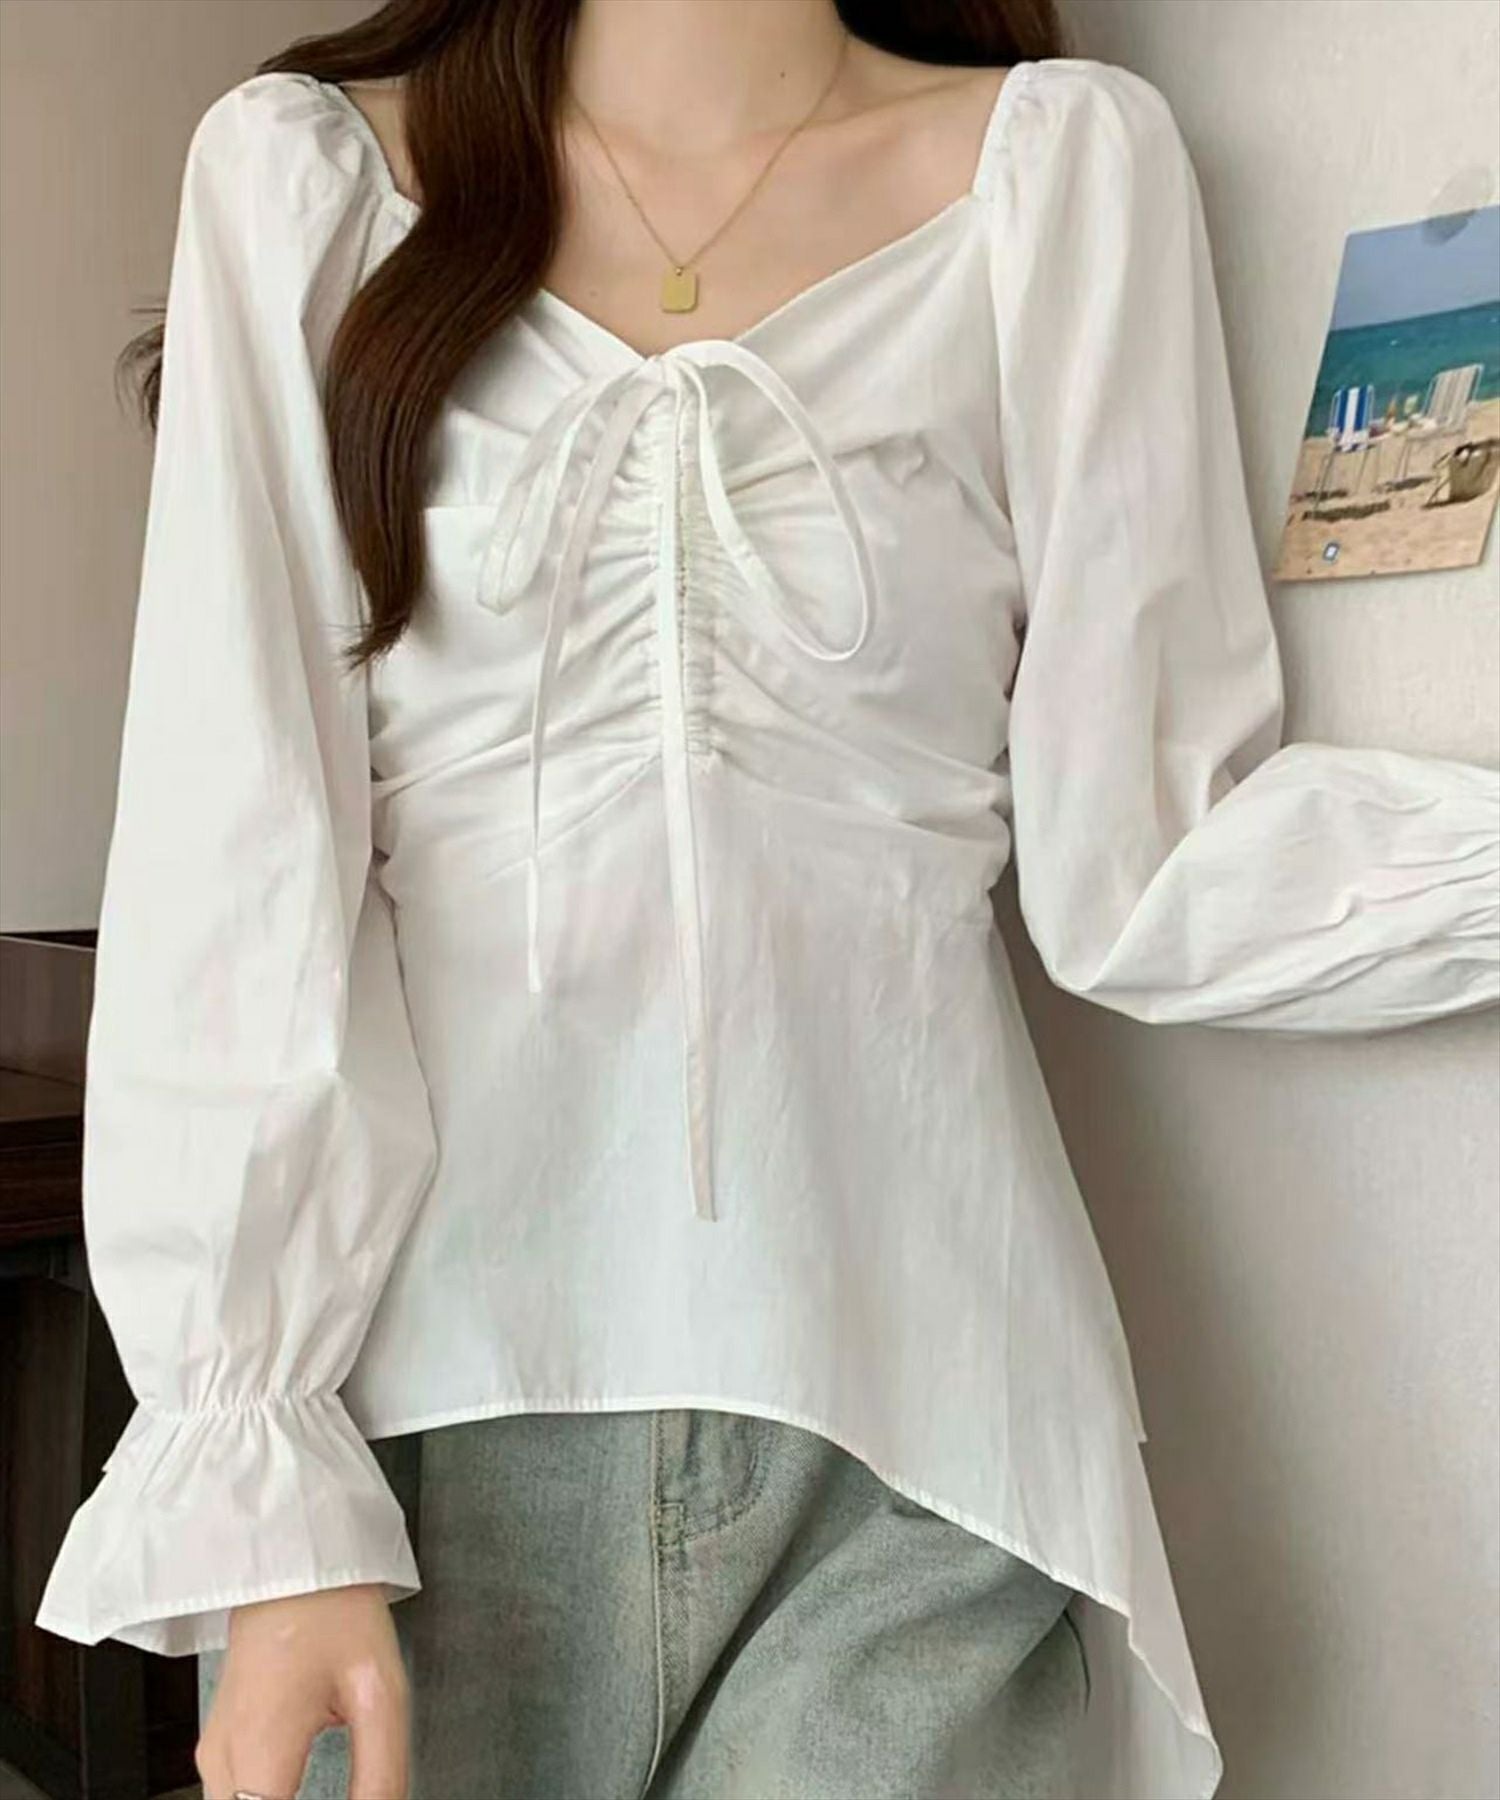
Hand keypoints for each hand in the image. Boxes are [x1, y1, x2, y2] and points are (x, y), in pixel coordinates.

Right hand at [195, 1583, 408, 1799]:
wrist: (294, 1558)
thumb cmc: (334, 1611)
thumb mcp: (380, 1692)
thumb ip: (382, 1774)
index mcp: (261, 1752)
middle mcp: (224, 1760)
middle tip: (355, 1796)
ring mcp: (214, 1753)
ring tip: (339, 1792)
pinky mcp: (218, 1743)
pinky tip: (300, 1798)